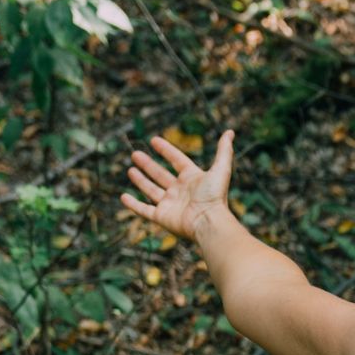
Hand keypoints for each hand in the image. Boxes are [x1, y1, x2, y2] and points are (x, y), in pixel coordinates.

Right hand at [120, 129, 235, 241]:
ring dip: (141, 180)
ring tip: (130, 169)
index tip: (154, 140)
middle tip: (135, 154)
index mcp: (192, 178)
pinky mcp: (161, 217)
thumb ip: (224, 151)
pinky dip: (133, 205)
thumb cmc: (214, 197)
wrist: (209, 222)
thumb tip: (231, 132)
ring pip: (151, 190)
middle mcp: (180, 191)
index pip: (176, 160)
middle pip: (161, 174)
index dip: (166, 150)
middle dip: (148, 164)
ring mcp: (170, 204)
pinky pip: (143, 210)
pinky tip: (123, 197)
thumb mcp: (220, 169)